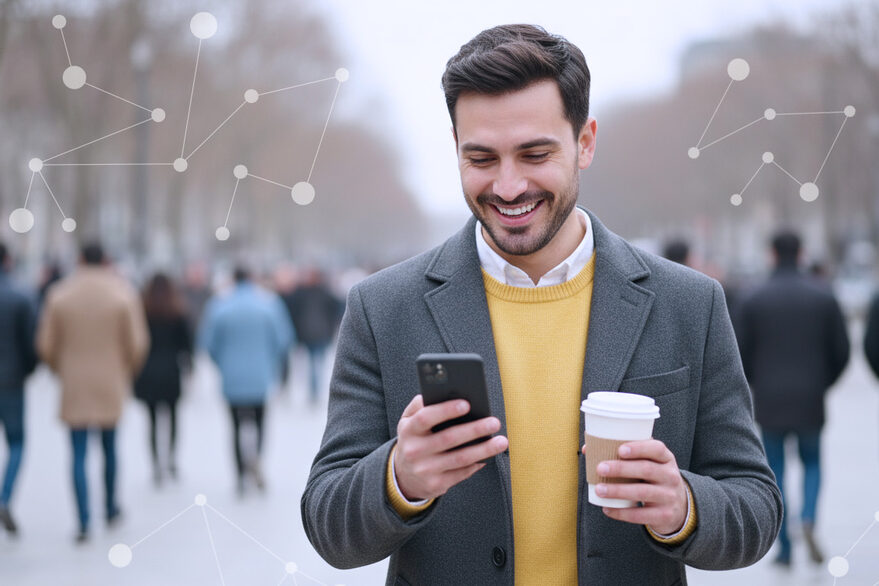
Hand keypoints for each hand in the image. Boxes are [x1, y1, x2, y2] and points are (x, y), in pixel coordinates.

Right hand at [394, 394, 508, 500]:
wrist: (404, 476)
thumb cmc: (414, 440)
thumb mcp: (408, 421)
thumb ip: (419, 405)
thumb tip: (440, 393)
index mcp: (408, 430)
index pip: (425, 417)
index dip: (446, 410)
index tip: (467, 404)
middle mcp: (414, 451)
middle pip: (449, 438)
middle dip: (474, 429)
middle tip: (494, 422)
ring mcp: (425, 470)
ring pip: (460, 458)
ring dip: (484, 449)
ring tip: (501, 441)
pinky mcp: (436, 485)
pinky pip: (462, 473)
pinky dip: (477, 464)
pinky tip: (489, 456)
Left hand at [581, 439, 687, 534]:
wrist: (677, 507)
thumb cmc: (653, 478)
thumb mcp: (649, 463)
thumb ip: (625, 454)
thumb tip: (588, 449)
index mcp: (666, 458)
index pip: (657, 449)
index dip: (639, 448)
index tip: (620, 450)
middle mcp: (671, 476)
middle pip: (646, 469)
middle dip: (621, 469)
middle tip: (600, 468)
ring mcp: (669, 496)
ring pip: (642, 493)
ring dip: (618, 491)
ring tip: (599, 489)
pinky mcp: (664, 515)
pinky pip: (641, 515)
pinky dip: (622, 512)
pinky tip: (607, 509)